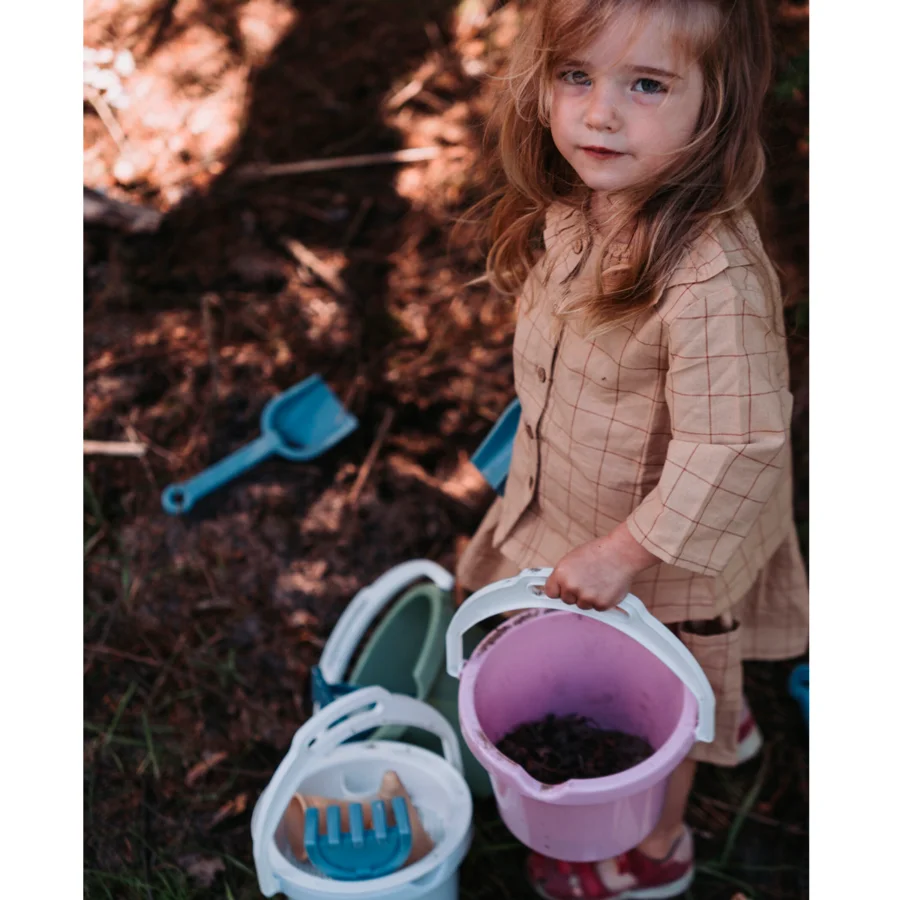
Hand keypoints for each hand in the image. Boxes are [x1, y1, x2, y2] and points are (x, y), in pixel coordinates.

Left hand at [543, 523, 658, 611]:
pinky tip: (606, 587)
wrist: (621, 553)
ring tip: (598, 582)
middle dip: (574, 594)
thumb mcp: (572, 558)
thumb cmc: (598, 552)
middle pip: (566, 600)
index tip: (563, 588)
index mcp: (561, 574)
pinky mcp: (601, 604)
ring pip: (582, 605)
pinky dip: (601, 600)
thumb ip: (564, 575)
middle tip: (586, 582)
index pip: (550, 592)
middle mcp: (571, 587)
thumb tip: (558, 587)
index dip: (558, 590)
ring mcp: (586, 597)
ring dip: (588, 598)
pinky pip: (597, 608)